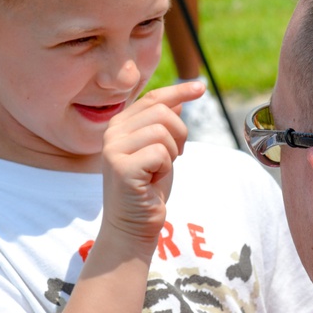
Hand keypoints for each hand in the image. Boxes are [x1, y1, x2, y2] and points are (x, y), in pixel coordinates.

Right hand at [100, 81, 204, 245]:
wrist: (132, 225)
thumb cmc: (147, 189)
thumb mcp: (160, 152)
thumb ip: (163, 126)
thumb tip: (178, 100)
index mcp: (120, 125)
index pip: (153, 98)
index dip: (179, 91)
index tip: (201, 87)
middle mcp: (111, 132)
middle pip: (162, 112)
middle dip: (179, 135)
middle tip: (172, 158)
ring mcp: (113, 149)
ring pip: (163, 132)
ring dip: (171, 154)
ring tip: (158, 171)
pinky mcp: (121, 167)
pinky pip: (160, 153)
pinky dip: (165, 168)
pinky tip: (152, 181)